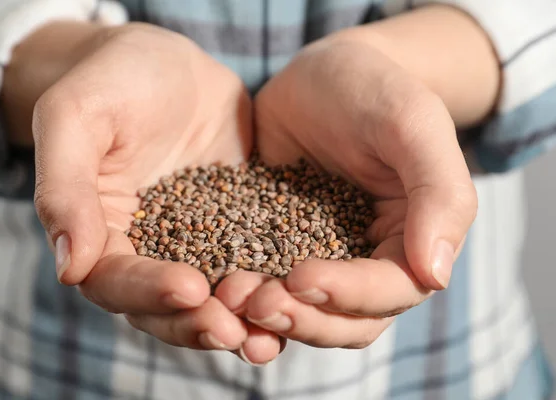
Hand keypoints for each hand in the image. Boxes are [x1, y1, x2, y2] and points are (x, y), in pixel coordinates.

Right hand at [30, 22, 279, 359]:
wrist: (166, 64)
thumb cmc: (111, 82)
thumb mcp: (75, 118)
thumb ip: (65, 189)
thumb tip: (69, 268)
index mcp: (100, 235)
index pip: (116, 281)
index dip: (149, 292)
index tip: (190, 288)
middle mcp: (148, 250)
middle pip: (167, 307)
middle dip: (200, 323)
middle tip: (236, 331)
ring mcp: (197, 243)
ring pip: (214, 297)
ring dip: (240, 321)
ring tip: (272, 336)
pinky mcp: (238, 226)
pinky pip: (254, 263)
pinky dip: (272, 285)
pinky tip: (301, 295)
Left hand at [215, 34, 476, 348]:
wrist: (321, 76)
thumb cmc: (374, 90)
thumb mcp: (412, 124)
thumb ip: (439, 194)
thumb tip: (437, 276)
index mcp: (412, 241)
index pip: (391, 290)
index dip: (349, 295)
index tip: (301, 278)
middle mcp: (367, 261)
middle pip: (345, 320)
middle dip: (303, 319)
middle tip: (257, 302)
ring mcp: (320, 258)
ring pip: (302, 312)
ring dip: (268, 317)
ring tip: (229, 298)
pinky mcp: (276, 247)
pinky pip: (263, 283)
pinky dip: (242, 298)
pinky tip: (214, 291)